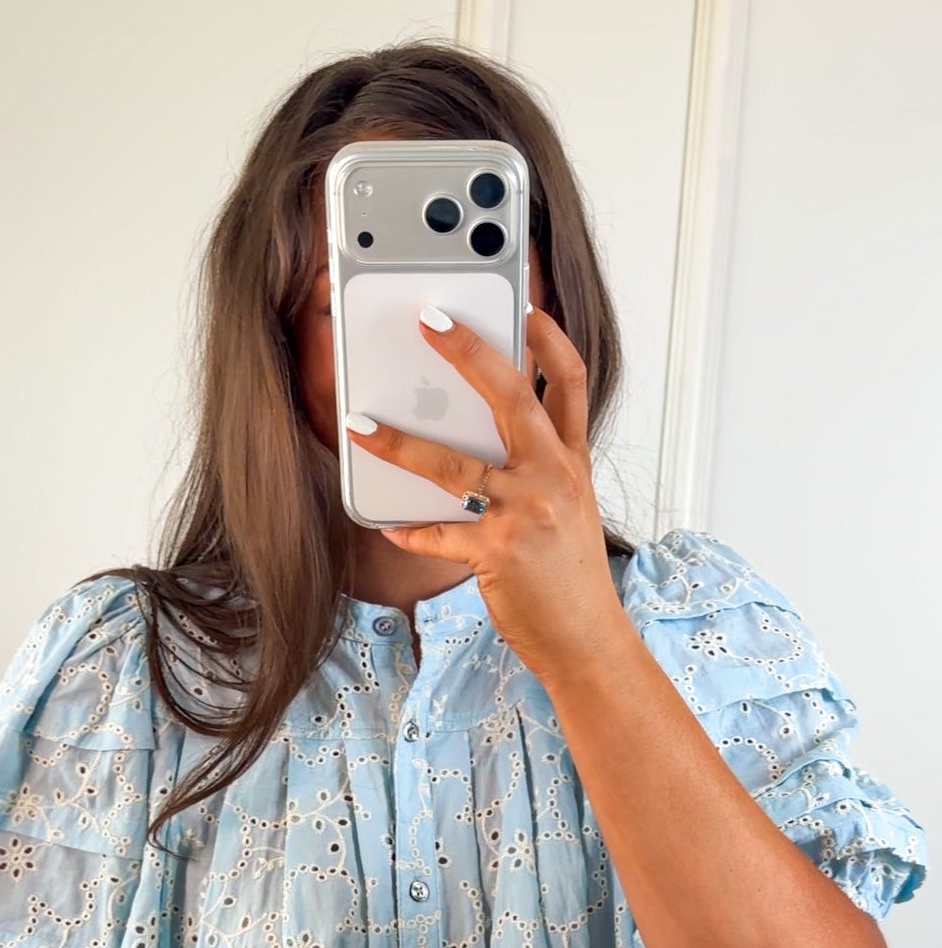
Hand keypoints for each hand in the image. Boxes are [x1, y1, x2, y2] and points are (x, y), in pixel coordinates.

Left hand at [344, 304, 627, 685]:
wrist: (587, 641)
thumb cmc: (571, 581)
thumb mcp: (569, 512)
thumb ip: (540, 470)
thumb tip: (487, 441)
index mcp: (571, 463)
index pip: (569, 383)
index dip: (548, 339)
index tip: (525, 306)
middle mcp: (553, 478)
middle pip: (512, 397)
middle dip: (469, 353)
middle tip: (430, 320)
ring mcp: (525, 513)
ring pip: (454, 465)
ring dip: (399, 444)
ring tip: (359, 427)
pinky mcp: (498, 553)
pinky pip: (438, 533)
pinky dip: (409, 529)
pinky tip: (387, 524)